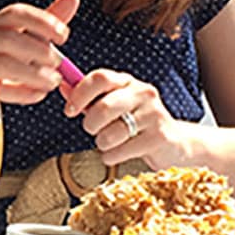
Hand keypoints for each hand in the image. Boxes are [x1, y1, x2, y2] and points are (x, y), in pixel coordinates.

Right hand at [0, 0, 79, 103]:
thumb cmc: (5, 61)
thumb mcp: (26, 40)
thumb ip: (47, 21)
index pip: (15, 13)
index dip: (41, 22)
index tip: (63, 36)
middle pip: (8, 38)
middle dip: (39, 51)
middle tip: (58, 63)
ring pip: (1, 64)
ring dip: (33, 73)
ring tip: (52, 82)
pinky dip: (20, 93)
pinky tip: (38, 94)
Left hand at [62, 69, 192, 168]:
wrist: (172, 142)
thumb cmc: (133, 122)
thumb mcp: (109, 105)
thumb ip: (86, 97)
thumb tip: (62, 86)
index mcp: (126, 81)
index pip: (99, 78)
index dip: (79, 95)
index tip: (69, 111)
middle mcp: (142, 93)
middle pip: (104, 106)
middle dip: (90, 124)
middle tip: (92, 130)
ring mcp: (153, 114)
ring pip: (111, 133)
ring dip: (102, 143)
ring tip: (108, 142)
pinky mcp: (159, 137)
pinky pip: (121, 151)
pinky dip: (112, 156)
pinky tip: (118, 153)